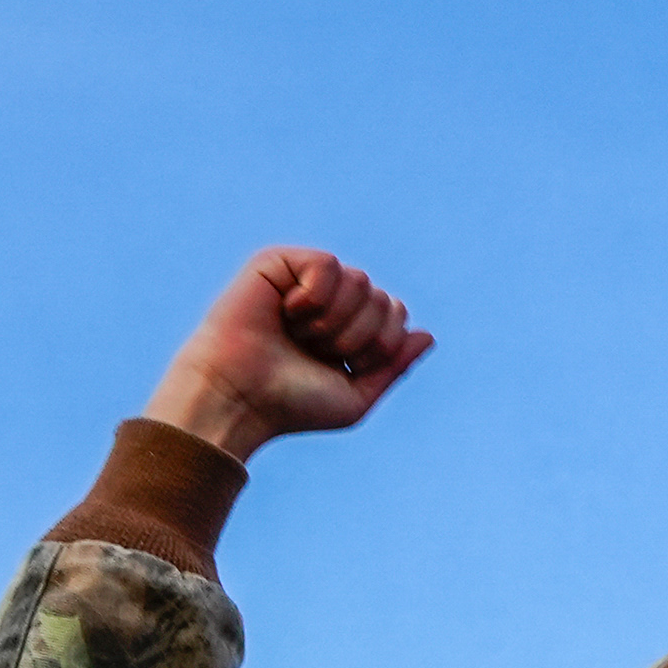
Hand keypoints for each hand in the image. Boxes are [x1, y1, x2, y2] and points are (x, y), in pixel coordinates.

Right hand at [143, 248, 435, 461]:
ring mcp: (303, 280)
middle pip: (384, 299)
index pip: (397, 314)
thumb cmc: (291, 404)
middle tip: (318, 353)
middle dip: (360, 337)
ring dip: (336, 322)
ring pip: (360, 280)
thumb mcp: (356, 397)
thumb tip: (427, 334)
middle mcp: (329, 301)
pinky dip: (314, 298)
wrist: (239, 398)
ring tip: (300, 336)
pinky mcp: (278, 263)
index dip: (382, 345)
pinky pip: (327, 264)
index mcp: (348, 328)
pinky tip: (288, 313)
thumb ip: (394, 366)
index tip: (344, 367)